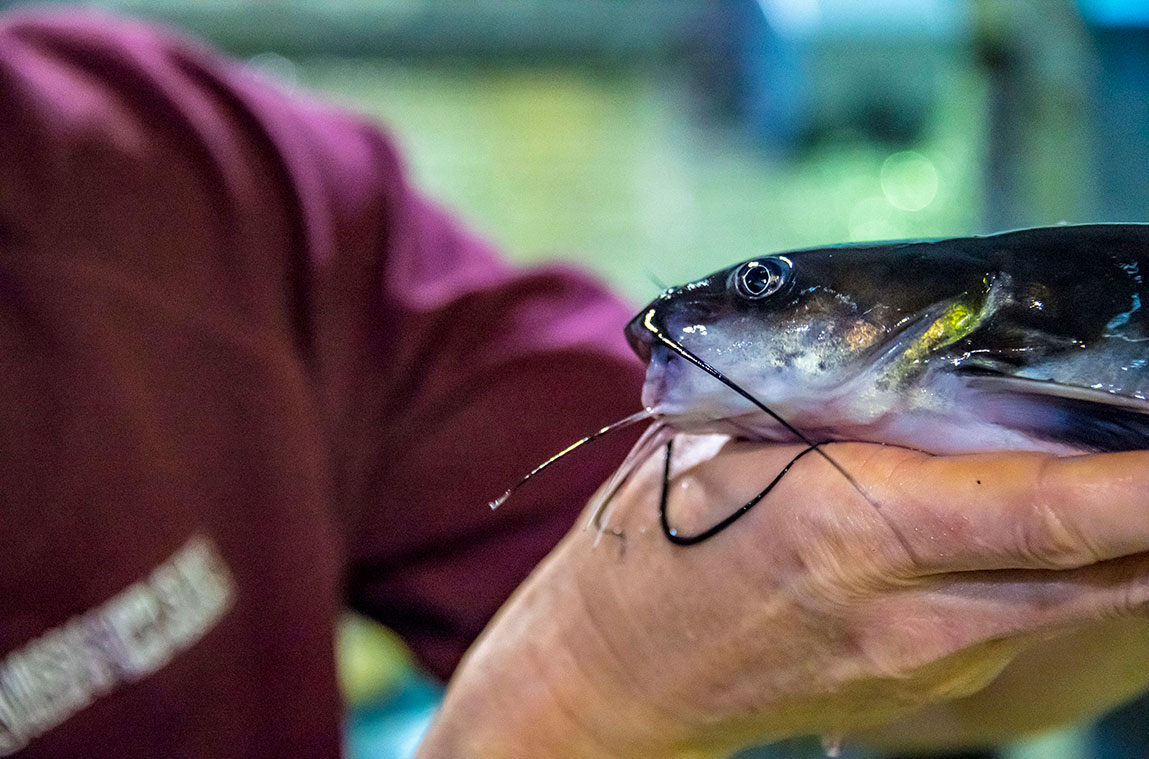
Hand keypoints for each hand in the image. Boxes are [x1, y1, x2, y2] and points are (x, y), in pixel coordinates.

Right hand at [416, 439, 1148, 758]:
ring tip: (1132, 459)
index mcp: (851, 533)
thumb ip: (839, 413)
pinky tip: (1062, 518)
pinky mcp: (926, 688)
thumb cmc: (649, 544)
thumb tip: (943, 368)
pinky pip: (1030, 621)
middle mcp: (910, 618)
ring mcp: (927, 667)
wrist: (610, 676)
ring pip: (1080, 602)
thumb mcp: (724, 445)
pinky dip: (1071, 567)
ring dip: (1132, 540)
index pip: (1052, 512)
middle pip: (1106, 574)